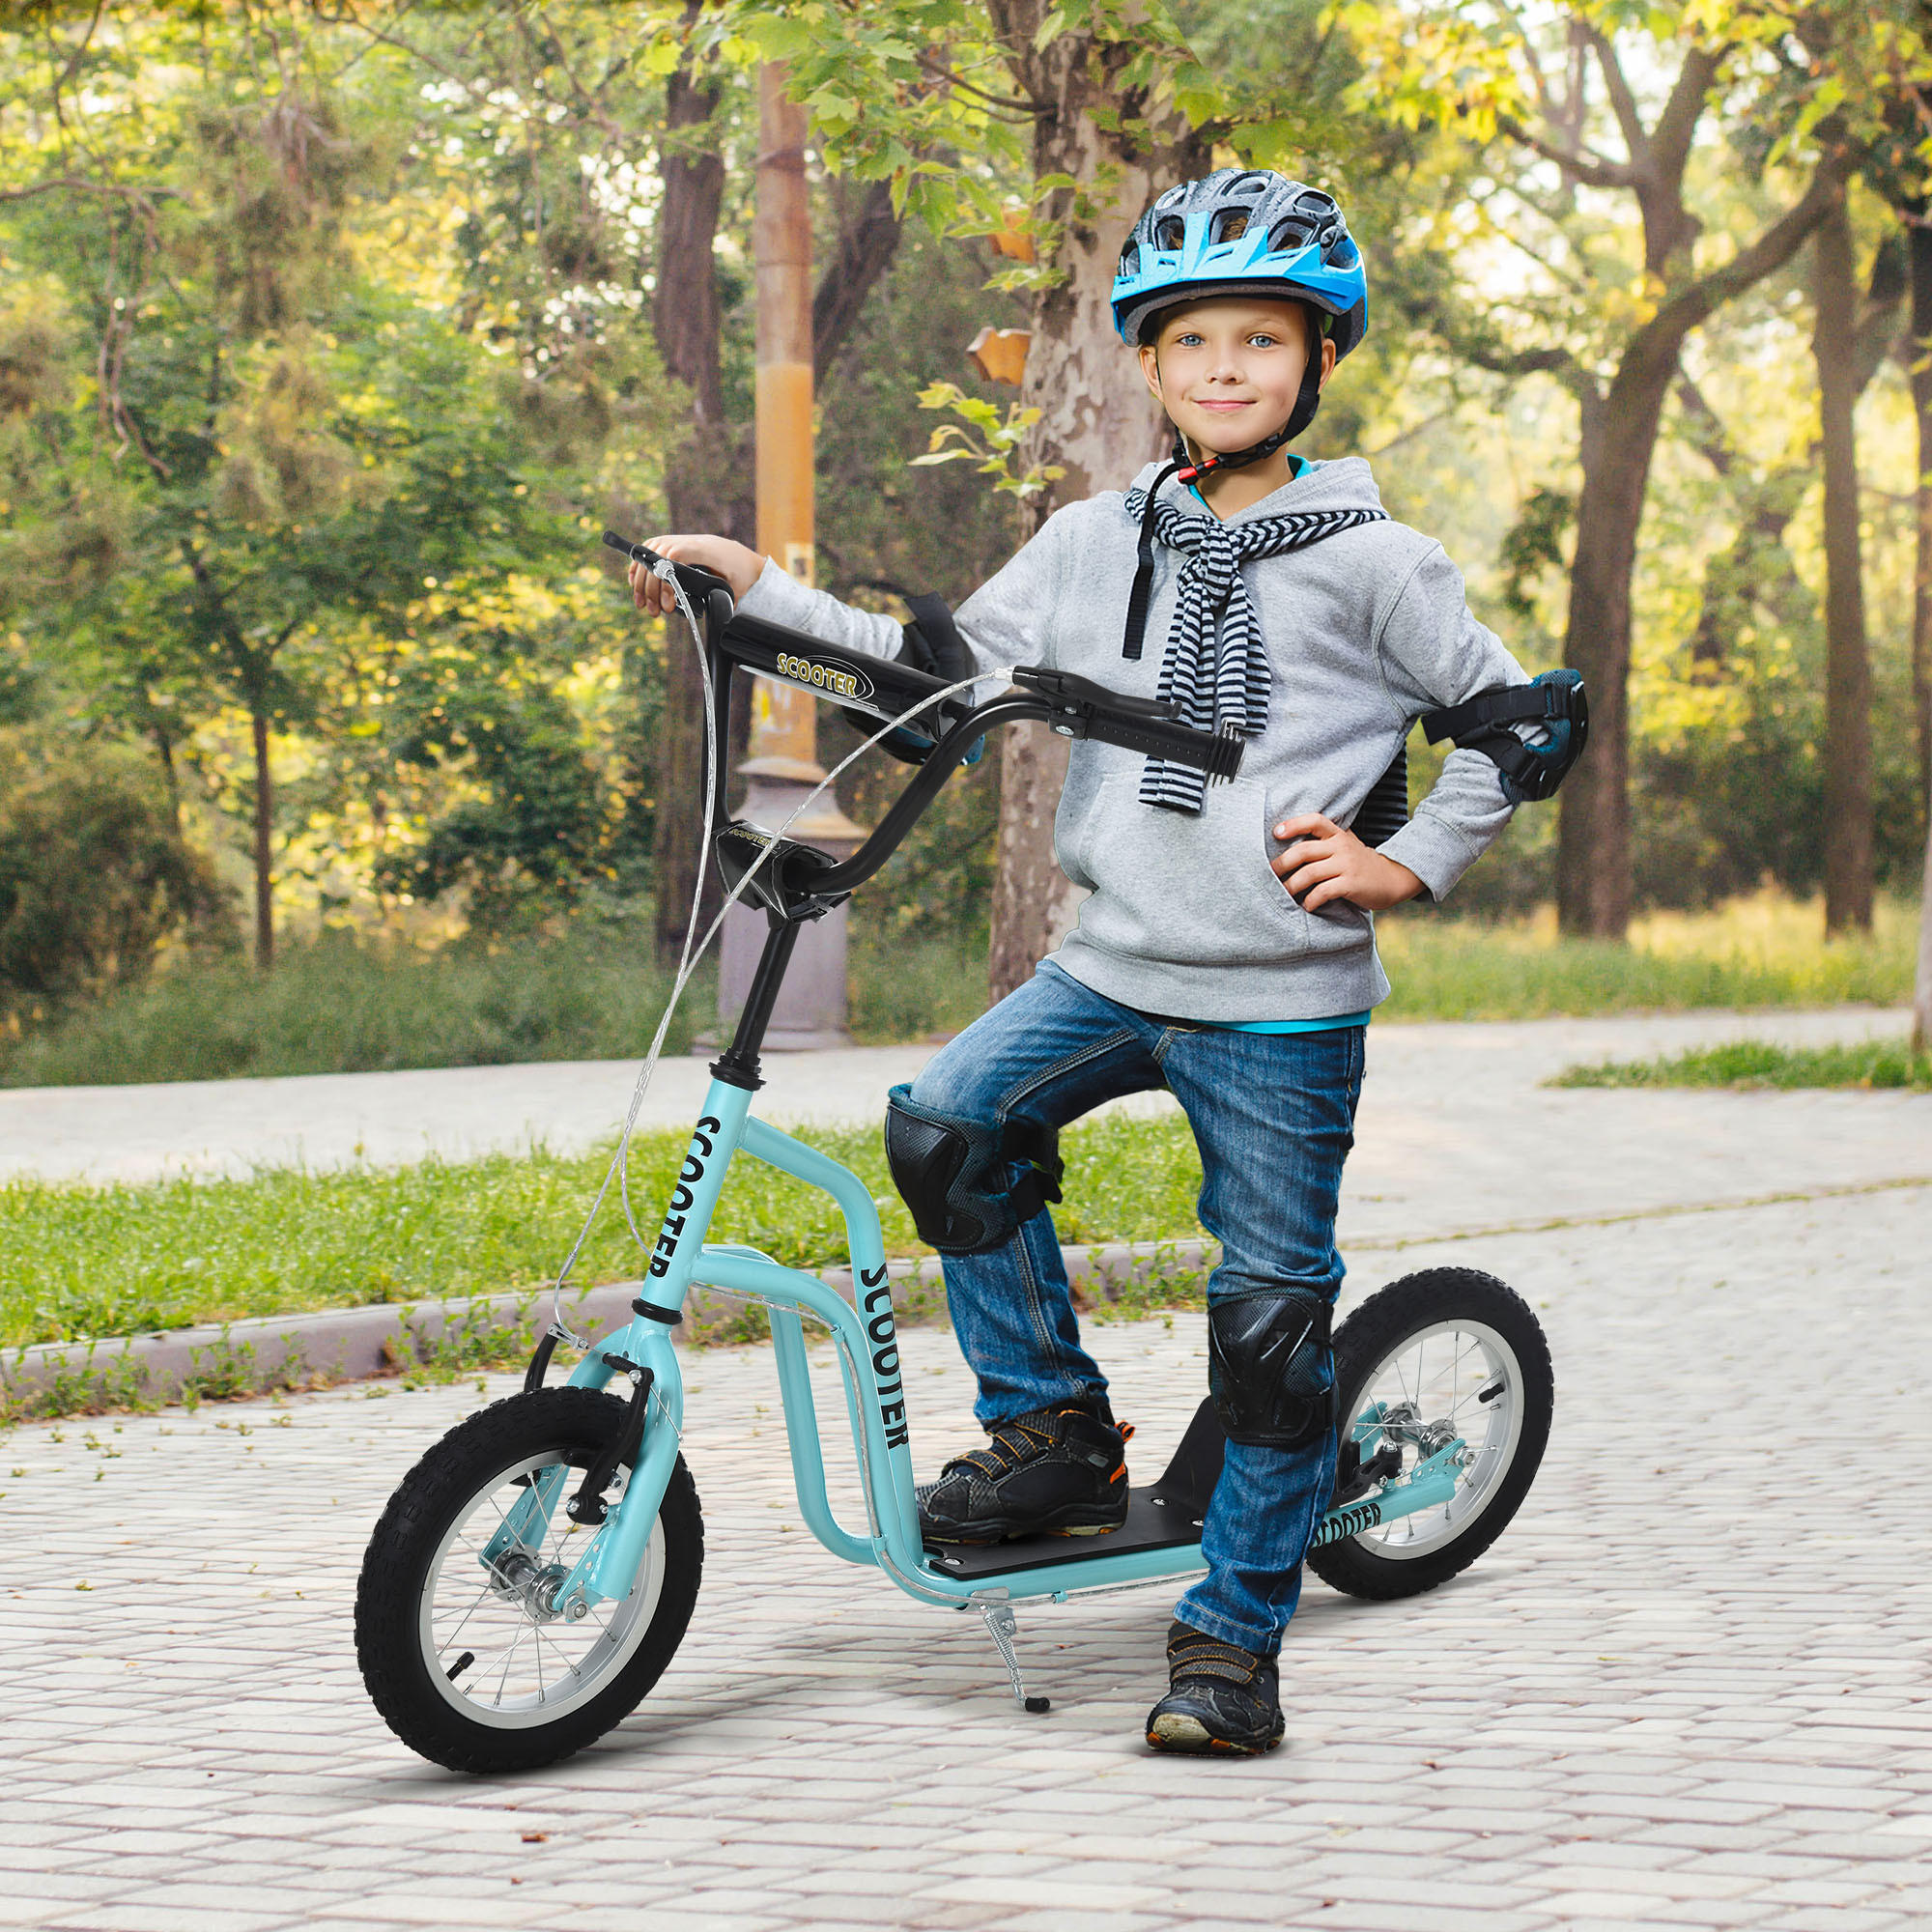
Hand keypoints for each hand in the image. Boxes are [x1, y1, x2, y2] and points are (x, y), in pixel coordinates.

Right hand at [628, 534, 765, 616]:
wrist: (744, 560)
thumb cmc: (742, 575)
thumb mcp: (735, 588)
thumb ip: (719, 599)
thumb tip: (705, 615)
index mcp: (706, 549)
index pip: (675, 557)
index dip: (665, 580)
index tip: (667, 604)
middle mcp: (690, 541)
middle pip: (658, 559)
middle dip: (651, 588)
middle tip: (653, 611)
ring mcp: (680, 540)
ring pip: (650, 555)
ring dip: (642, 580)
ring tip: (643, 604)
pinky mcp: (674, 544)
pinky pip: (650, 550)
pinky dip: (641, 567)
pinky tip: (635, 583)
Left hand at [1270, 812, 1423, 911]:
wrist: (1393, 878)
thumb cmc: (1360, 864)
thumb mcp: (1345, 845)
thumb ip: (1324, 842)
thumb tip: (1288, 847)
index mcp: (1338, 834)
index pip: (1314, 821)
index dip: (1294, 824)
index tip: (1276, 833)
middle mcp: (1342, 846)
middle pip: (1304, 851)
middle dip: (1282, 864)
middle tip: (1271, 875)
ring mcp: (1347, 865)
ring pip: (1310, 873)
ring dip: (1292, 886)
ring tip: (1285, 894)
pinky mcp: (1351, 884)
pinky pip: (1323, 891)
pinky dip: (1311, 900)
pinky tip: (1307, 906)